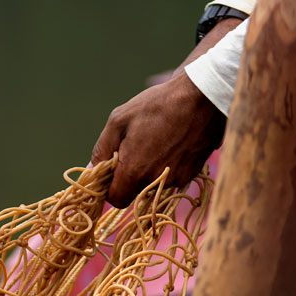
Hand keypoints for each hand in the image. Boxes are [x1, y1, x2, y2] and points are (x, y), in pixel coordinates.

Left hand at [91, 71, 225, 207]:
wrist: (203, 96)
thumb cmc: (157, 105)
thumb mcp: (119, 120)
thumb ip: (101, 149)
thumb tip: (92, 169)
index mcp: (136, 170)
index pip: (116, 199)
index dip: (110, 188)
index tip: (112, 170)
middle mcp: (158, 181)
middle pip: (135, 193)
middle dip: (129, 178)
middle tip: (132, 150)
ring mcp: (178, 178)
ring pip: (154, 186)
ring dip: (149, 171)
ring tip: (154, 142)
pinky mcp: (193, 173)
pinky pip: (170, 178)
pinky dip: (165, 166)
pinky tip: (169, 143)